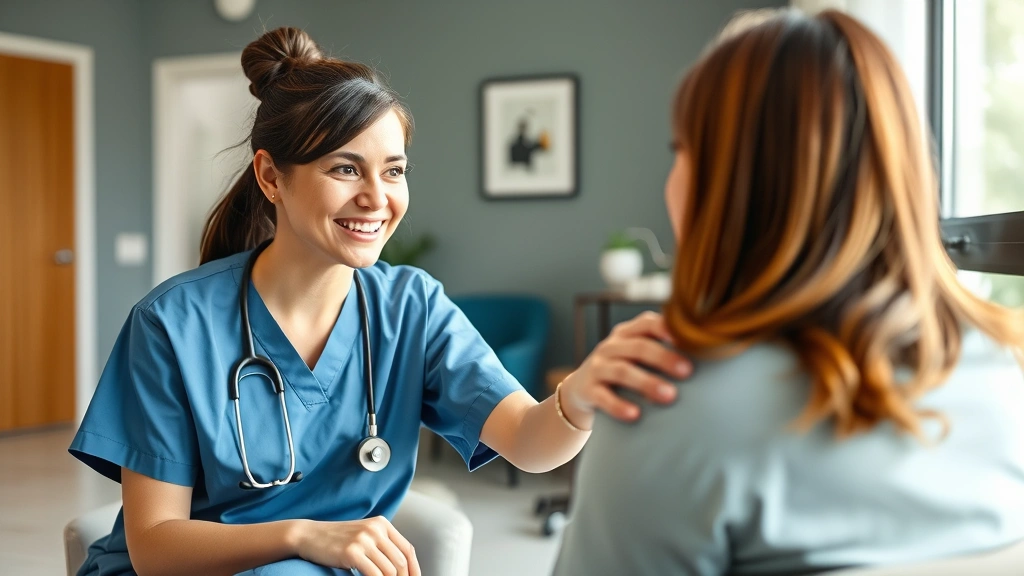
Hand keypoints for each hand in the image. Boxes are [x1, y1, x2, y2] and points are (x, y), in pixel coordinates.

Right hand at [294, 516, 419, 575]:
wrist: (309, 535)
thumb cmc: (337, 539)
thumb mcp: (364, 535)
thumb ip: (382, 544)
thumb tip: (401, 567)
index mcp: (382, 524)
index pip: (407, 549)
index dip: (414, 569)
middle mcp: (376, 529)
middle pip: (400, 561)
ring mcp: (364, 540)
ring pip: (389, 570)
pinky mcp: (352, 552)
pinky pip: (374, 574)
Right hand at [560, 311, 690, 424]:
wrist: (580, 391)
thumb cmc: (621, 371)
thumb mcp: (635, 356)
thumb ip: (661, 351)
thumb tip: (708, 356)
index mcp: (626, 334)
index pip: (647, 322)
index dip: (666, 327)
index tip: (688, 338)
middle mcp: (610, 346)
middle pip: (638, 347)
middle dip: (664, 358)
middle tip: (688, 371)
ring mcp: (597, 367)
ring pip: (622, 371)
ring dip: (646, 382)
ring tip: (669, 396)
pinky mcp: (587, 390)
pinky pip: (603, 397)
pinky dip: (618, 405)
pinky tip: (635, 415)